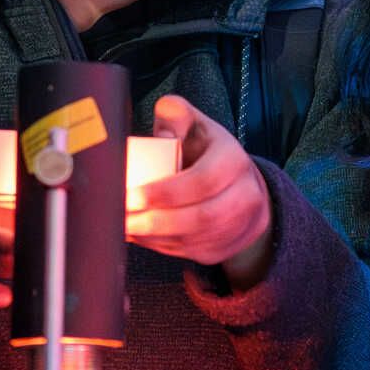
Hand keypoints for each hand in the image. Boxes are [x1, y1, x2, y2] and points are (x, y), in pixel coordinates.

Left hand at [130, 96, 273, 284]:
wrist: (239, 182)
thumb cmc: (206, 149)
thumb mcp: (192, 123)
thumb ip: (174, 117)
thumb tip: (161, 138)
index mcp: (234, 159)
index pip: (203, 181)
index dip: (166, 192)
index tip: (132, 196)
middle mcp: (246, 194)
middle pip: (202, 217)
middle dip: (156, 222)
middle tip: (122, 218)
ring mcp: (241, 225)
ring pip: (196, 240)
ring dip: (156, 238)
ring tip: (126, 228)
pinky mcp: (228, 246)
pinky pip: (194, 253)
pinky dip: (163, 247)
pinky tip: (141, 236)